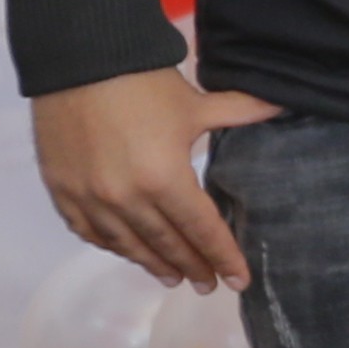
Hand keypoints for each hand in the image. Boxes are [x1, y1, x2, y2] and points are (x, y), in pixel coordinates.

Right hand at [32, 65, 277, 288]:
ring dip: (151, 263)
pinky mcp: (63, 192)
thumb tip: (285, 104)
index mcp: (164, 179)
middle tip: (207, 285)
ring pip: (126, 244)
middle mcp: (126, 198)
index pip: (201, 228)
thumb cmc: (143, 82)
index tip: (238, 280)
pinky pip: (89, 231)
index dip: (222, 256)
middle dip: (191, 266)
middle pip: (165, 243)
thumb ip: (242, 111)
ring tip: (172, 277)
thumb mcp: (197, 102)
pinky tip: (127, 251)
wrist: (78, 62)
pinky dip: (111, 245)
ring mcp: (90, 199)